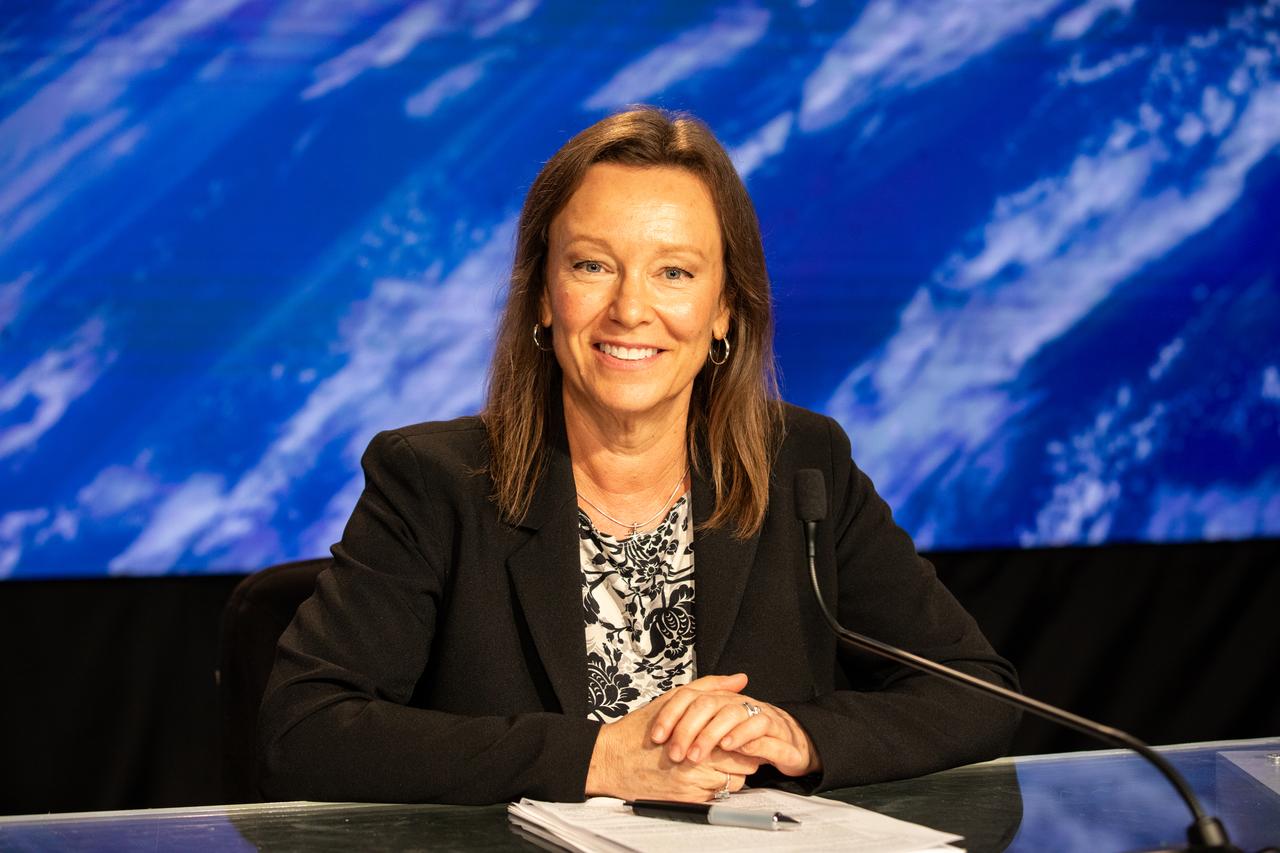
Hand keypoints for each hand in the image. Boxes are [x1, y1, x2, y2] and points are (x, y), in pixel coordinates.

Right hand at [585, 674, 761, 801]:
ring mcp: (696, 785)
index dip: (745, 733)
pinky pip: (719, 795)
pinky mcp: (691, 801)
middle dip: (743, 752)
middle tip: (734, 744)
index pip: (743, 737)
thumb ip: (709, 688)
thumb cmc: (640, 730)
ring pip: (735, 781)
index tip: (742, 729)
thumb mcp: (673, 699)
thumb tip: (739, 680)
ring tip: (719, 758)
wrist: (612, 761)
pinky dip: (717, 784)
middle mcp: (699, 763)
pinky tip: (704, 772)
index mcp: (699, 733)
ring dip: (732, 770)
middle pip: (745, 762)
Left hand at [649, 673, 820, 777]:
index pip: (689, 696)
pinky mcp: (775, 725)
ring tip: (695, 754)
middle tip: (675, 753)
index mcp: (719, 699)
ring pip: (729, 713)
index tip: (657, 736)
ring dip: (710, 734)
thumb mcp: (717, 732)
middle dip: (687, 728)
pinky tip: (728, 747)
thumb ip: (693, 725)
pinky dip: (741, 735)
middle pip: (706, 704)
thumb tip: (661, 728)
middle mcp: (735, 700)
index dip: (671, 714)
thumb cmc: (749, 737)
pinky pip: (757, 725)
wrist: (791, 743)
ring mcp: (755, 710)